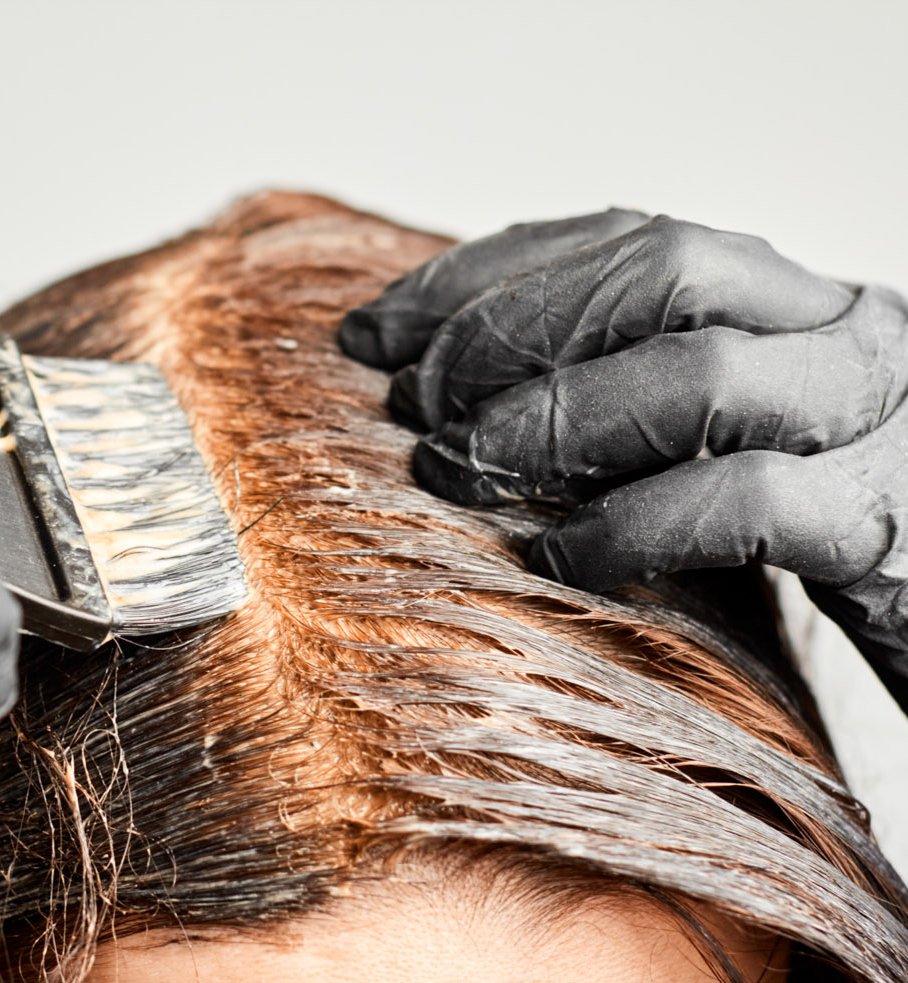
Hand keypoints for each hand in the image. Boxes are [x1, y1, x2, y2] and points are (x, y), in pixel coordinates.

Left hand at [339, 212, 907, 710]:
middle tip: (415, 408)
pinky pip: (748, 503)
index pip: (620, 237)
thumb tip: (447, 394)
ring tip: (458, 472)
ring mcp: (877, 421)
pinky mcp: (891, 528)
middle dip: (511, 333)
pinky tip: (557, 556)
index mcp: (789, 296)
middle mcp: (841, 330)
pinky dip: (632, 525)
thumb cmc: (815, 526)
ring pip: (701, 376)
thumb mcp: (725, 437)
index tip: (373, 331)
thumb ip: (628, 391)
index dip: (482, 275)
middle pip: (662, 273)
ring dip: (551, 422)